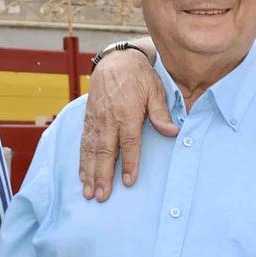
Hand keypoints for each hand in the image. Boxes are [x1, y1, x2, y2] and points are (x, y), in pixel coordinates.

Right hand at [78, 42, 174, 201]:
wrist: (116, 60)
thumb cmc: (140, 77)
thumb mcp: (155, 90)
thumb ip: (161, 113)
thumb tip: (173, 131)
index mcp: (128, 113)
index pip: (129, 143)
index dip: (129, 163)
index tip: (129, 181)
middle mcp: (109, 118)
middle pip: (105, 152)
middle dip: (102, 176)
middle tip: (101, 196)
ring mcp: (96, 120)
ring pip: (91, 150)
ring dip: (89, 173)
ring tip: (88, 193)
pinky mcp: (88, 120)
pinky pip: (84, 143)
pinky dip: (82, 161)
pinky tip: (82, 176)